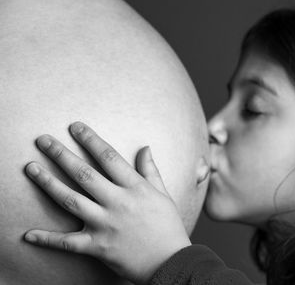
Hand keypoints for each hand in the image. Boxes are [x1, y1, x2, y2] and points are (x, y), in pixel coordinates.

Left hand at [24, 121, 190, 283]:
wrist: (171, 262)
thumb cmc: (168, 226)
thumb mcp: (163, 193)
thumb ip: (150, 170)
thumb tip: (145, 147)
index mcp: (135, 188)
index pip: (109, 157)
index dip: (91, 140)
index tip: (75, 127)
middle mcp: (118, 203)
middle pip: (84, 174)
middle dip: (61, 155)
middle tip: (43, 141)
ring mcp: (106, 225)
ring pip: (71, 201)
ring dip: (48, 184)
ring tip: (31, 169)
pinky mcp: (98, 247)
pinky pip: (68, 243)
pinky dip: (48, 239)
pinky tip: (29, 234)